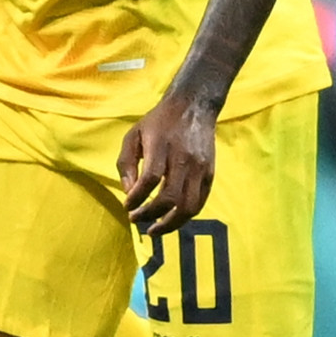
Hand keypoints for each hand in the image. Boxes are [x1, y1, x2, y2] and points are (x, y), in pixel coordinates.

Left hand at [118, 89, 218, 235]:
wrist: (194, 106)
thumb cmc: (158, 122)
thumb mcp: (133, 135)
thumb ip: (126, 163)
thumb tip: (129, 192)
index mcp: (162, 146)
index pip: (150, 180)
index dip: (137, 198)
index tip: (127, 206)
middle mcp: (184, 159)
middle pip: (170, 198)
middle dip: (151, 215)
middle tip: (136, 220)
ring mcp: (200, 168)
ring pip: (189, 206)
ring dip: (170, 224)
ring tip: (154, 230)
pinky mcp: (210, 173)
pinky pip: (200, 202)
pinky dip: (185, 216)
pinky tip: (172, 220)